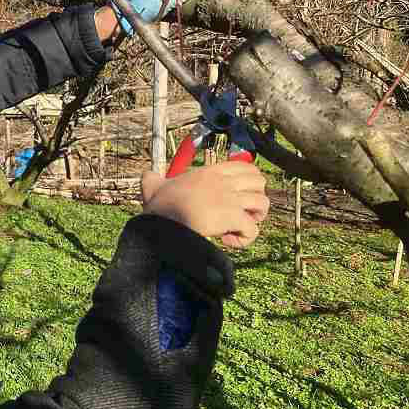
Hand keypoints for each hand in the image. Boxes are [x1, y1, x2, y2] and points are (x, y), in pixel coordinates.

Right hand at [140, 161, 269, 247]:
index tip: (238, 196)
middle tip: (242, 212)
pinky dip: (245, 239)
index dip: (250, 182)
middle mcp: (223, 182)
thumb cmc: (158, 207)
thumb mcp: (154, 187)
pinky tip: (228, 242)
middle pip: (260, 182)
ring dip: (254, 219)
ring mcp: (230, 199)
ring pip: (262, 204)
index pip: (245, 166)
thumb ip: (153, 179)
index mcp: (210, 173)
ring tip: (238, 227)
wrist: (162, 223)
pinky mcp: (232, 218)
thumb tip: (146, 175)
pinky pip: (253, 230)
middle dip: (256, 198)